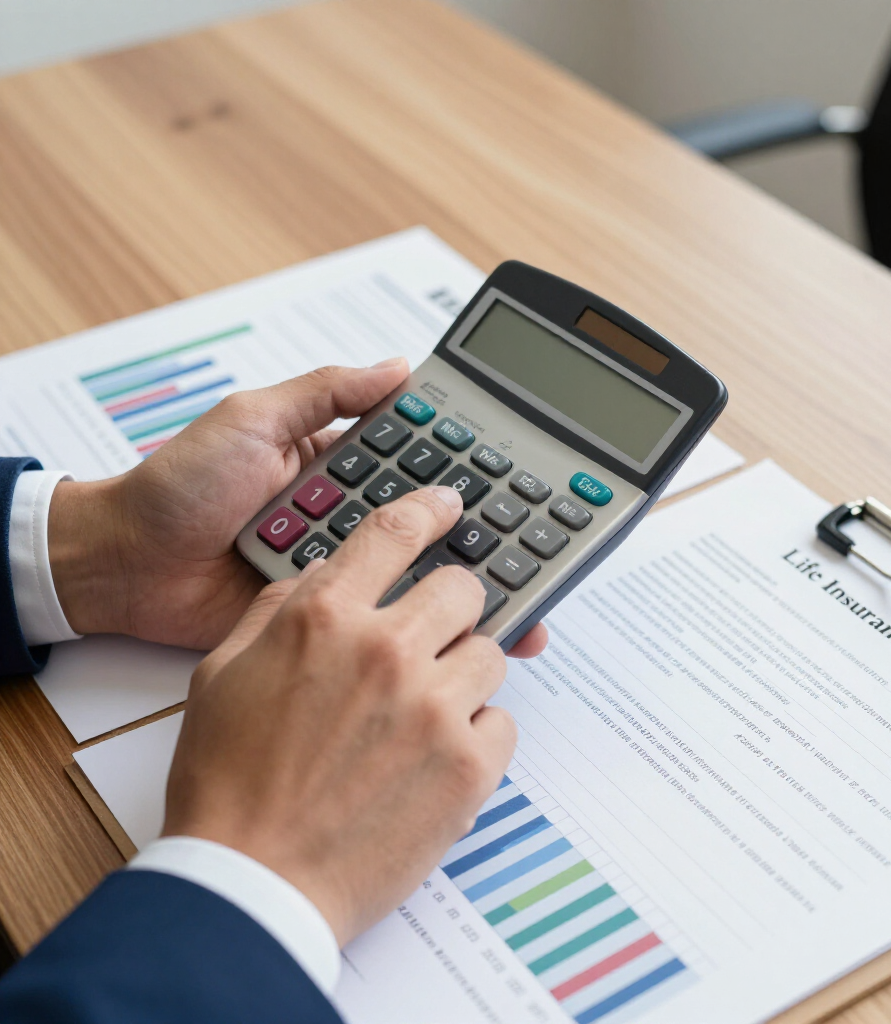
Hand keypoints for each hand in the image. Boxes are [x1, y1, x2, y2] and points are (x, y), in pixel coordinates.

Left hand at [46, 361, 545, 655]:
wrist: (124, 566)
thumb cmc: (177, 484)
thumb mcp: (252, 419)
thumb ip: (324, 393)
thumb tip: (398, 366)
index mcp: (338, 464)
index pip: (416, 463)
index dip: (467, 471)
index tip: (519, 480)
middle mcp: (346, 516)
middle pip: (428, 526)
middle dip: (484, 539)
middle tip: (542, 552)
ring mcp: (336, 569)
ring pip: (411, 576)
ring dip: (463, 589)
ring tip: (522, 602)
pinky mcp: (321, 616)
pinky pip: (374, 619)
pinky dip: (416, 627)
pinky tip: (462, 640)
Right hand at [163, 487, 517, 944]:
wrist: (250, 885)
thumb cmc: (228, 784)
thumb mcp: (222, 674)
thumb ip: (279, 610)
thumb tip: (325, 578)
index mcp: (326, 620)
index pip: (395, 532)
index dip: (430, 508)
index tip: (450, 504)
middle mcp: (387, 651)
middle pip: (463, 587)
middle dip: (451, 606)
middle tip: (432, 637)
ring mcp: (435, 709)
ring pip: (492, 652)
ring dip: (465, 672)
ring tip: (426, 711)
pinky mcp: (469, 767)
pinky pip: (503, 721)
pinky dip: (477, 733)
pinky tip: (436, 757)